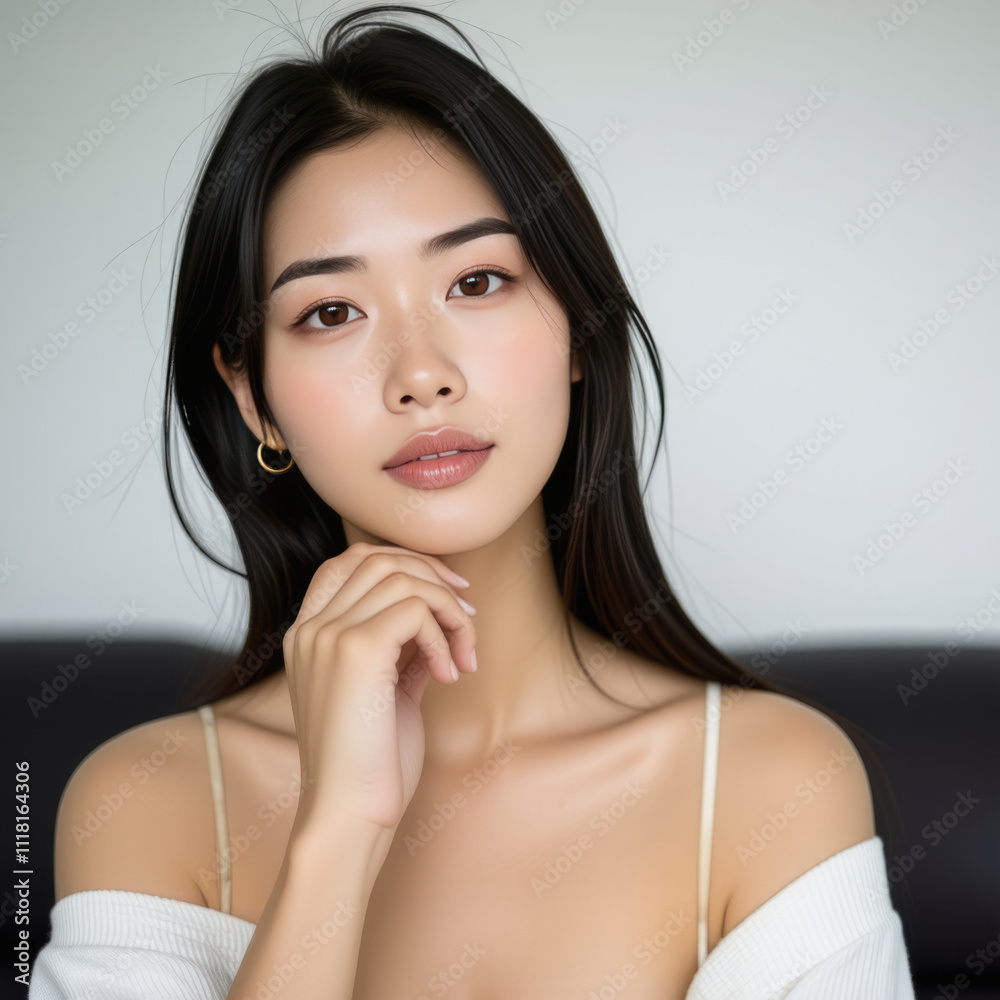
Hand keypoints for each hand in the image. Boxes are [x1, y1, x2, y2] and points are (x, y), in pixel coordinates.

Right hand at [281, 542, 476, 833]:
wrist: (349, 814)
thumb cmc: (370, 763)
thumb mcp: (387, 691)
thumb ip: (402, 650)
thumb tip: (439, 617)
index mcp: (309, 636)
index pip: (349, 561)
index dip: (404, 561)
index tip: (445, 589)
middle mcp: (311, 628)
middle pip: (379, 558)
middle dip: (434, 576)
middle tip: (468, 614)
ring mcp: (328, 635)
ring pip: (402, 578)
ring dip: (448, 609)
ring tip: (463, 654)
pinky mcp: (355, 650)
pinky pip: (415, 609)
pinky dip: (443, 634)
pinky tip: (450, 674)